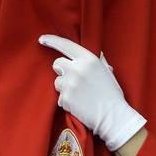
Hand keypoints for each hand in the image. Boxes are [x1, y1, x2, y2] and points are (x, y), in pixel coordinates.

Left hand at [39, 35, 145, 150]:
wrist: (113, 116)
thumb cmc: (112, 94)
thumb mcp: (107, 71)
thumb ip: (96, 60)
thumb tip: (90, 53)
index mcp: (89, 59)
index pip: (65, 45)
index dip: (52, 40)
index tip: (41, 39)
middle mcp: (77, 69)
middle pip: (57, 63)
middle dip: (62, 71)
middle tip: (73, 79)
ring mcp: (70, 84)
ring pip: (57, 82)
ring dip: (64, 88)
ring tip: (79, 95)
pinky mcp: (65, 98)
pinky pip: (59, 98)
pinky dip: (67, 101)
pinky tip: (79, 104)